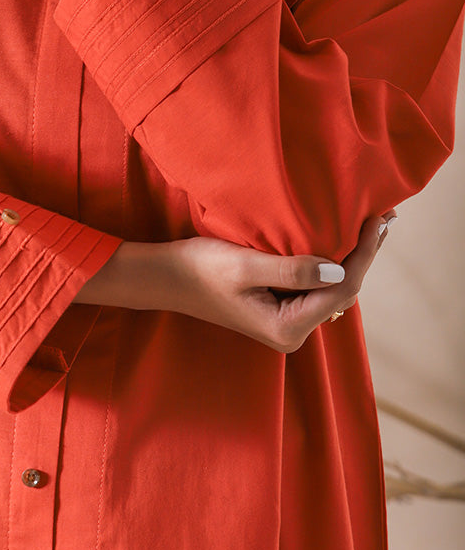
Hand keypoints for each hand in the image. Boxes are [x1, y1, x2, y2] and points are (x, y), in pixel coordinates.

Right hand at [164, 213, 395, 351]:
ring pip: (332, 288)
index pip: (342, 288)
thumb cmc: (199, 269)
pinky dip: (330, 261)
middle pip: (343, 291)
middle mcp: (292, 332)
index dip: (364, 253)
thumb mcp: (245, 265)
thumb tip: (337, 267)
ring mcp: (286, 322)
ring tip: (369, 224)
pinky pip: (316, 286)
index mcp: (288, 327)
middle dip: (363, 254)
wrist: (165, 278)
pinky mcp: (279, 309)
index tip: (377, 220)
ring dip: (349, 256)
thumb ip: (293, 270)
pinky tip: (339, 238)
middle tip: (384, 217)